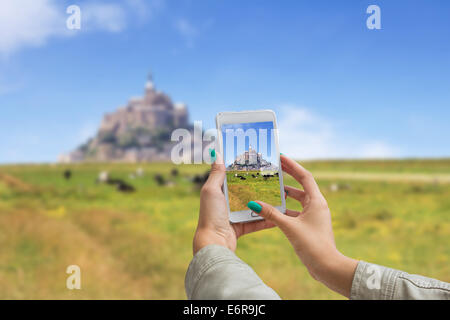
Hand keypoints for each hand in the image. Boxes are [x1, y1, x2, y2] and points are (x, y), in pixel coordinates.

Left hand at [193, 150, 275, 254]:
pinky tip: (279, 214)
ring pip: (254, 205)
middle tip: (274, 175)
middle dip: (259, 183)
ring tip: (281, 193)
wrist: (214, 244)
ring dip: (266, 201)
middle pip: (246, 190)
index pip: (233, 176)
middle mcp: (226, 202)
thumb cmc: (210, 215)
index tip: (258, 159)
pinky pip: (257, 221)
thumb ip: (216, 173)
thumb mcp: (211, 190)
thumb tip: (217, 153)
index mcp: (218, 191)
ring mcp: (234, 215)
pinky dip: (267, 219)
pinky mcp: (242, 228)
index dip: (244, 168)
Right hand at [249, 154, 357, 297]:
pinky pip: (296, 212)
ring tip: (270, 189)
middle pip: (301, 186)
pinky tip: (273, 211)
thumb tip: (253, 203)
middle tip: (274, 169)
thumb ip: (271, 214)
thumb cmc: (312, 245)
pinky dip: (285, 210)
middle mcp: (317, 205)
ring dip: (285, 195)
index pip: (304, 176)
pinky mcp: (310, 226)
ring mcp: (314, 216)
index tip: (281, 157)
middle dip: (288, 177)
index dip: (292, 165)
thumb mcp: (289, 227)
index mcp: (316, 201)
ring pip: (298, 200)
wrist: (327, 267)